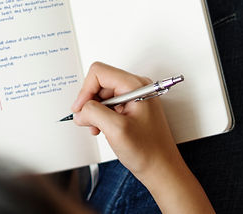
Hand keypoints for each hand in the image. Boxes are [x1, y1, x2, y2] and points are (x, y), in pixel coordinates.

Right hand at [72, 62, 212, 212]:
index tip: (81, 108)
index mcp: (135, 86)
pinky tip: (102, 129)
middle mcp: (136, 87)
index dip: (86, 90)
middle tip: (88, 121)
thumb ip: (94, 112)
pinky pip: (109, 105)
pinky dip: (101, 116)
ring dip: (94, 111)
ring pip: (103, 95)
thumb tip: (81, 109)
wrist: (161, 169)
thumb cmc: (149, 151)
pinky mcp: (132, 108)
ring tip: (96, 128)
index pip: (99, 72)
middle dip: (90, 102)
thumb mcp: (116, 129)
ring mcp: (134, 98)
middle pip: (100, 82)